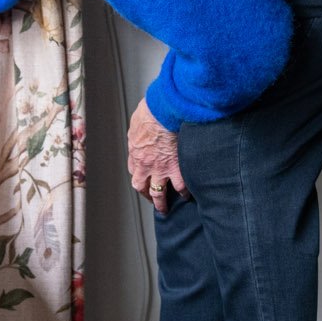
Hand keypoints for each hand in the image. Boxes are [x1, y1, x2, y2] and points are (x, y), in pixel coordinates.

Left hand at [126, 98, 185, 213]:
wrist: (163, 112)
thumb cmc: (152, 111)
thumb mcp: (138, 121)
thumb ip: (140, 130)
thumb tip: (142, 128)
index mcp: (136, 151)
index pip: (134, 169)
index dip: (139, 176)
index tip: (143, 179)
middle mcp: (145, 164)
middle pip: (141, 186)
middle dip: (145, 194)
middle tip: (151, 200)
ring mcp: (159, 169)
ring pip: (158, 193)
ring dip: (160, 203)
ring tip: (164, 209)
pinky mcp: (175, 168)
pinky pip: (180, 186)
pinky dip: (184, 192)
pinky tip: (187, 196)